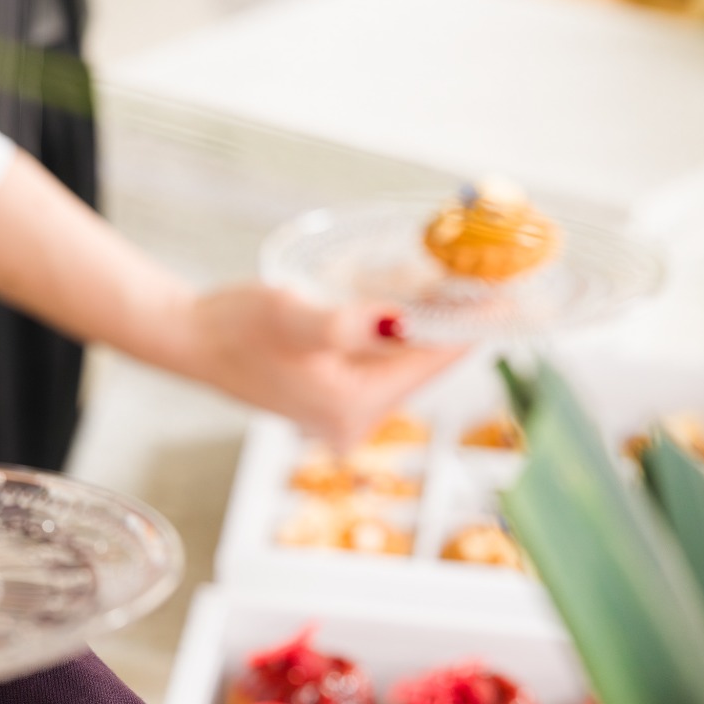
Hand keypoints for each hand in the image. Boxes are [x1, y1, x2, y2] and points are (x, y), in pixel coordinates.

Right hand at [168, 284, 464, 446]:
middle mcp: (354, 422)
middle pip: (425, 368)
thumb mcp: (291, 315)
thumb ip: (346, 323)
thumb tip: (400, 322)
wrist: (192, 342)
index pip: (432, 362)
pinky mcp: (335, 403)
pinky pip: (385, 369)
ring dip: (431, 330)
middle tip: (492, 281)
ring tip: (464, 290)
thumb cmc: (235, 327)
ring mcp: (345, 417)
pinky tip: (416, 311)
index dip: (473, 325)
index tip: (511, 295)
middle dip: (456, 326)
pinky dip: (403, 339)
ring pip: (407, 367)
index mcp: (351, 406)